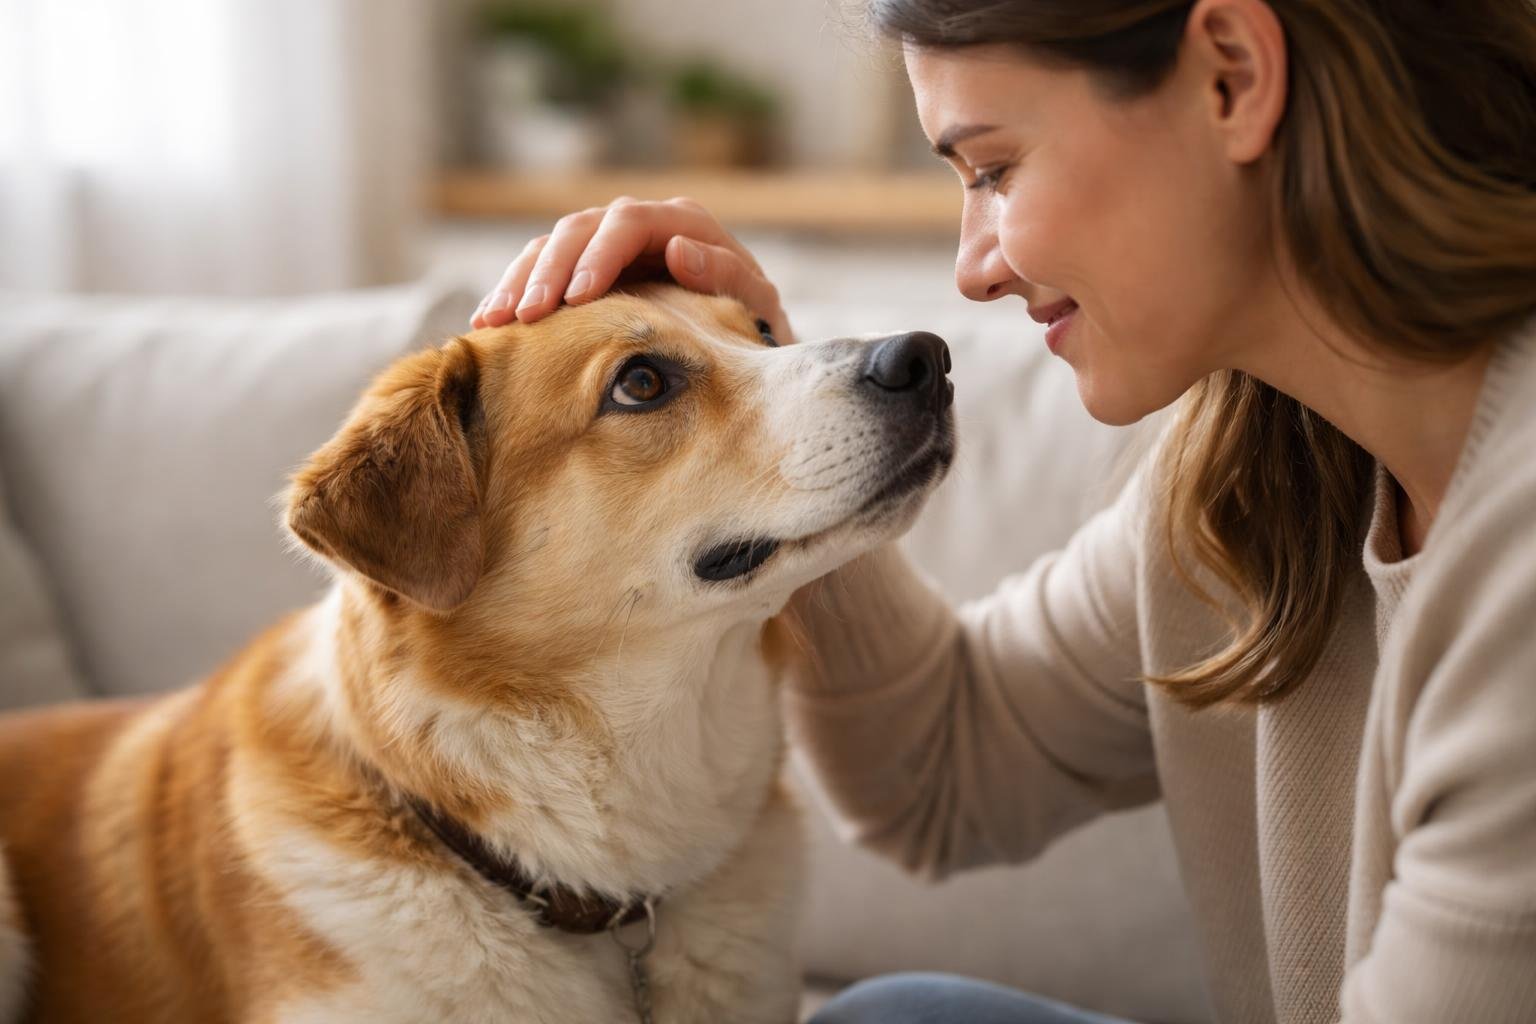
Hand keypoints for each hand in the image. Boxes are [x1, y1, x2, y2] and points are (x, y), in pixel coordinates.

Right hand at [470, 196, 793, 343]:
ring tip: (492, 321)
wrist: (746, 346)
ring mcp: (607, 245)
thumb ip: (728, 277)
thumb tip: (680, 250)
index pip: (629, 222)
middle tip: (526, 316)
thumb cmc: (754, 326)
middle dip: (547, 271)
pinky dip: (514, 293)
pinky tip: (488, 323)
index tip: (576, 297)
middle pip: (579, 229)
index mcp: (683, 223)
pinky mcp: (585, 271)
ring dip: (518, 282)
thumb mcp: (757, 306)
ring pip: (550, 246)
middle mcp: (639, 225)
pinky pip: (540, 270)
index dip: (598, 255)